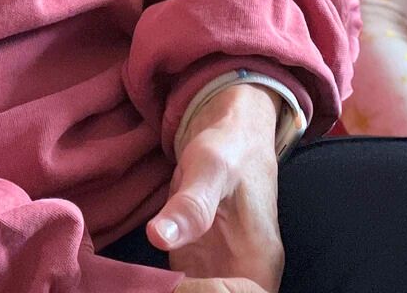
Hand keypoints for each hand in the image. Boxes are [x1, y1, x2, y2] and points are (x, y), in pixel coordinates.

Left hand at [147, 84, 283, 292]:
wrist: (230, 130)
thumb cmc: (229, 146)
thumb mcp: (210, 167)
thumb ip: (191, 205)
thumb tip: (159, 237)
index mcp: (259, 260)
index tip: (178, 285)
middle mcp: (245, 271)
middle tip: (154, 283)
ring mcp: (222, 268)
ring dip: (179, 291)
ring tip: (148, 281)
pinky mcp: (200, 260)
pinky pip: (187, 286)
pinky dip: (171, 285)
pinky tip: (147, 278)